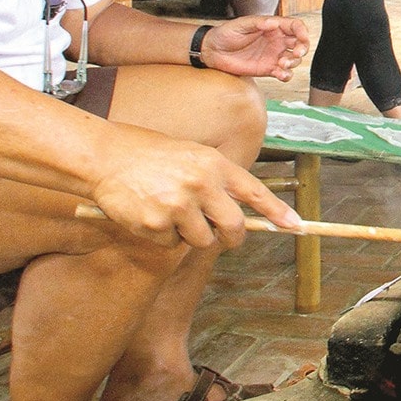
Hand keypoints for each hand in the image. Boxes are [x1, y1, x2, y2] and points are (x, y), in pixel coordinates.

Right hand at [86, 138, 300, 249]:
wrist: (106, 156)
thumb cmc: (150, 154)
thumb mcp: (191, 156)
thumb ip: (214, 182)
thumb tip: (237, 214)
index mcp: (213, 164)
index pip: (253, 191)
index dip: (276, 211)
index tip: (295, 226)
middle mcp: (200, 185)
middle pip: (234, 228)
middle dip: (233, 238)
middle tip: (225, 237)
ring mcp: (178, 206)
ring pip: (203, 241)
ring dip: (192, 235)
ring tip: (172, 212)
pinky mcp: (156, 226)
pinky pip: (172, 245)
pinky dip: (165, 237)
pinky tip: (150, 214)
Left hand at [201, 15, 310, 80]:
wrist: (214, 51)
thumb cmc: (226, 33)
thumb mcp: (241, 24)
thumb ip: (258, 23)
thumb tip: (273, 23)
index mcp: (273, 27)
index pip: (295, 26)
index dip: (302, 31)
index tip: (302, 37)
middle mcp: (276, 41)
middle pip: (299, 43)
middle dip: (302, 48)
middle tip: (296, 53)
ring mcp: (273, 56)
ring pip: (294, 59)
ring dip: (293, 62)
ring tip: (282, 64)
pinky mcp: (268, 69)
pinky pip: (283, 73)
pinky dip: (286, 75)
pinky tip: (281, 74)